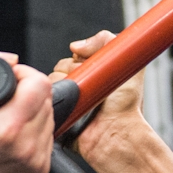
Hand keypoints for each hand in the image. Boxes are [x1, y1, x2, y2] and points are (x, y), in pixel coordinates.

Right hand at [0, 45, 53, 172]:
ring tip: (9, 117)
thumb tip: (10, 58)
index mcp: (7, 128)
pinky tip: (16, 133)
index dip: (25, 74)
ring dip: (34, 110)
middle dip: (29, 92)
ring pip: (50, 117)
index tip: (11, 79)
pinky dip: (35, 129)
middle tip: (7, 100)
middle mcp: (26, 146)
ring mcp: (36, 160)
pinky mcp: (40, 169)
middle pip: (46, 99)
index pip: (39, 84)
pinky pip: (48, 136)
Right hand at [50, 30, 151, 169]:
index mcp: (95, 74)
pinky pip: (45, 99)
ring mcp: (69, 100)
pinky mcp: (59, 113)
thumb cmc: (127, 107)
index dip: (79, 59)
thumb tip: (76, 45)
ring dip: (66, 86)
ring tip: (83, 99)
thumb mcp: (128, 62)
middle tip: (90, 85)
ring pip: (51, 81)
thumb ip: (107, 40)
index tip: (89, 65)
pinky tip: (72, 106)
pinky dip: (55, 100)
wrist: (116, 132)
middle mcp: (81, 86)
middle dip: (73, 71)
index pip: (74, 55)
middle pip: (60, 66)